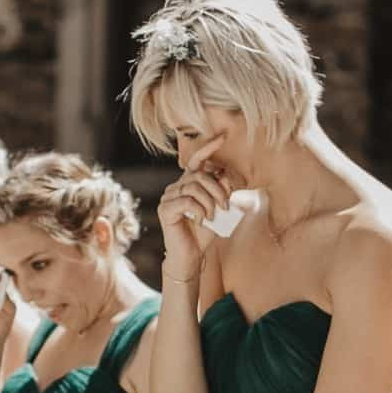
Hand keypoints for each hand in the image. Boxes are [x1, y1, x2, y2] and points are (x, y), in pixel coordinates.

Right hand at [156, 145, 233, 283]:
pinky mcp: (165, 210)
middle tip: (226, 206)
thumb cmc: (205, 232)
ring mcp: (168, 197)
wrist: (192, 255)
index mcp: (188, 184)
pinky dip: (200, 211)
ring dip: (210, 202)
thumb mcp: (218, 208)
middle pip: (200, 175)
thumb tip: (226, 173)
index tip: (222, 137)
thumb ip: (221, 190)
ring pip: (194, 187)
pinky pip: (187, 202)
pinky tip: (203, 220)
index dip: (208, 148)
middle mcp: (176, 187)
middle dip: (218, 189)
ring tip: (214, 215)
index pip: (196, 161)